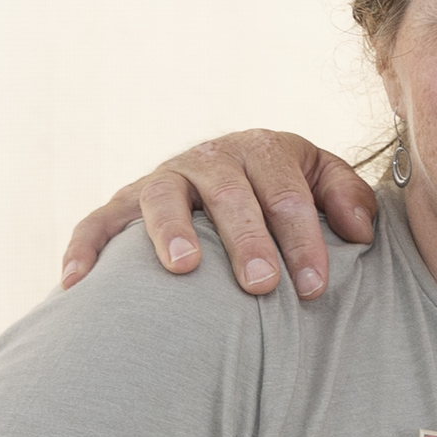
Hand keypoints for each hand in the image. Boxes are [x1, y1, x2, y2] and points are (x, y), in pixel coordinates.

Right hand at [57, 128, 377, 296]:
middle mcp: (209, 158)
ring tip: (185, 269)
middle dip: (247, 239)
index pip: (287, 193)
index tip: (314, 286)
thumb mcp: (322, 181)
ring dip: (172, 231)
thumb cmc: (284, 190)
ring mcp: (162, 178)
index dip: (304, 239)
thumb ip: (345, 197)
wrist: (231, 175)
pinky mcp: (122, 204)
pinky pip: (97, 223)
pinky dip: (85, 247)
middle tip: (262, 284)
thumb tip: (359, 231)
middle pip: (229, 194)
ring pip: (163, 197)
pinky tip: (77, 283)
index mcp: (262, 149)